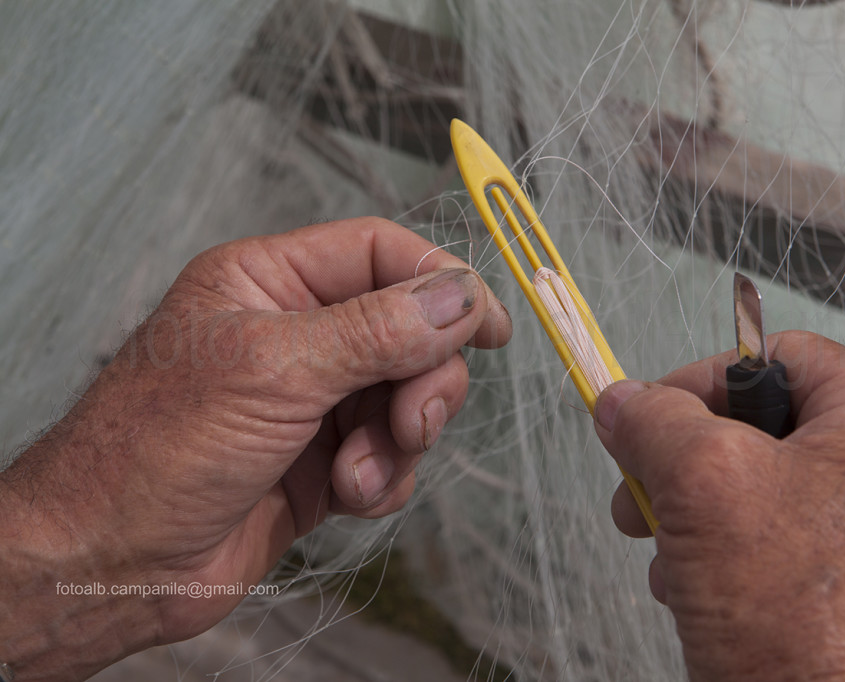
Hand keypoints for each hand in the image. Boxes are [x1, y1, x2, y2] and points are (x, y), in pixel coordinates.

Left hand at [0, 218, 510, 680]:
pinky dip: (385, 479)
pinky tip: (348, 498)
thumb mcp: (275, 370)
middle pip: (411, 330)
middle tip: (411, 421)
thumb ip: (378, 330)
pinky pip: (392, 455)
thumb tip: (462, 295)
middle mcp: (298, 334)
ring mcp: (314, 400)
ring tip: (357, 474)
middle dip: (422, 380)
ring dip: (399, 441)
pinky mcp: (325, 461)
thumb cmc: (160, 448)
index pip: (382, 254)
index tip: (490, 328)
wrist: (112, 561)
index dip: (443, 282)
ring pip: (408, 398)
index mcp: (271, 282)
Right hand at [594, 331, 844, 681]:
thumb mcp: (702, 483)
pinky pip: (776, 537)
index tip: (652, 414)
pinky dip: (722, 551)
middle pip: (764, 426)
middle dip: (685, 460)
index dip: (704, 378)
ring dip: (694, 512)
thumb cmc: (793, 617)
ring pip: (760, 486)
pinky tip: (691, 585)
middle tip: (641, 487)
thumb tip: (621, 400)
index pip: (781, 358)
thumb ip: (654, 421)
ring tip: (666, 550)